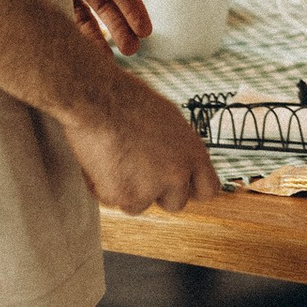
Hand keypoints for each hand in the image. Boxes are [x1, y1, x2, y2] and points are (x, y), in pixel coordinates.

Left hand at [64, 0, 150, 55]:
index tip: (144, 31)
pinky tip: (84, 54)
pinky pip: (65, 22)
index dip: (133, 9)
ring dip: (100, 38)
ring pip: (87, 19)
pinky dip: (77, 38)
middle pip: (107, 6)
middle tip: (132, 49)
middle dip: (121, 27)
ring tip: (109, 61)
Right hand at [66, 71, 219, 218]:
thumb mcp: (169, 121)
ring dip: (128, 191)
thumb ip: (179, 148)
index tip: (179, 186)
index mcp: (193, 154)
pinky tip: (101, 161)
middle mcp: (177, 175)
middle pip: (176, 203)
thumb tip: (178, 162)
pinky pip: (113, 201)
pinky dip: (103, 187)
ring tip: (116, 159)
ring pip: (140, 205)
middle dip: (158, 192)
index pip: (208, 189)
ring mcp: (151, 188)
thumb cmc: (128, 102)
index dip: (191, 189)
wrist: (98, 101)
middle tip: (139, 170)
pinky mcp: (123, 196)